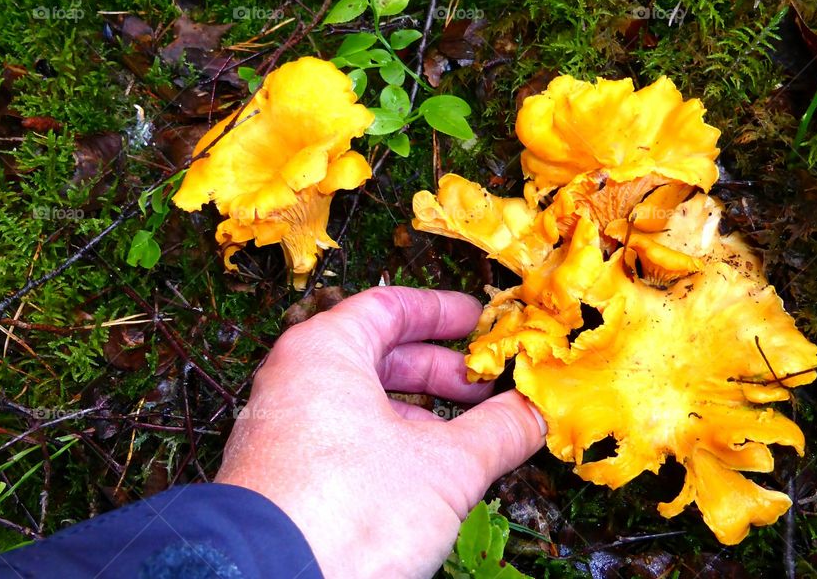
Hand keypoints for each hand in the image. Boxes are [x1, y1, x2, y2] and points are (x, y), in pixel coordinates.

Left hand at [215, 286, 545, 577]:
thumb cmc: (346, 510)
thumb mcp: (445, 467)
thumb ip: (499, 432)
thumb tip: (537, 412)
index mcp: (326, 351)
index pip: (389, 306)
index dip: (441, 312)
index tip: (478, 320)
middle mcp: (295, 380)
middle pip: (378, 354)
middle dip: (439, 371)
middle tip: (485, 386)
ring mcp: (282, 428)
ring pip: (362, 402)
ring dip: (420, 415)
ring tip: (466, 439)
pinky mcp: (280, 474)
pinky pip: (343, 439)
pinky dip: (389, 445)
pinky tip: (423, 477)